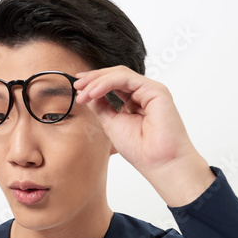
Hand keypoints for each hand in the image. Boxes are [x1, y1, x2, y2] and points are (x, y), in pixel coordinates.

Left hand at [73, 66, 214, 206]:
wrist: (160, 163)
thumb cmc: (141, 151)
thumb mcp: (112, 124)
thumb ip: (102, 107)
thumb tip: (88, 94)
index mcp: (136, 102)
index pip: (113, 85)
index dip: (94, 84)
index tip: (77, 89)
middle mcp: (144, 94)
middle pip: (116, 76)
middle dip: (94, 79)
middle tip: (76, 86)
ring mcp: (151, 91)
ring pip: (120, 74)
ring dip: (97, 81)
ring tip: (83, 92)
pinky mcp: (156, 90)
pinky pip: (126, 79)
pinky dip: (107, 83)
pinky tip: (94, 92)